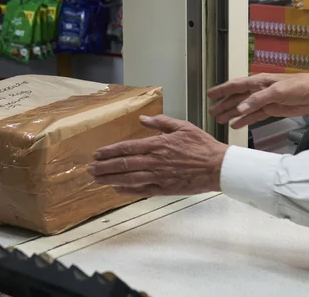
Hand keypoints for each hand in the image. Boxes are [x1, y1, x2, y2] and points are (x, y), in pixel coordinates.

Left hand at [90, 115, 227, 196]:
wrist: (217, 167)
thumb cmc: (202, 146)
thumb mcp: (182, 127)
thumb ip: (161, 122)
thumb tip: (143, 118)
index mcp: (158, 145)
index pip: (128, 148)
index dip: (110, 151)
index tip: (97, 154)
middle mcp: (155, 161)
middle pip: (124, 165)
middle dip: (104, 167)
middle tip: (90, 170)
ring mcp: (159, 177)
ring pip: (129, 179)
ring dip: (111, 179)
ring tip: (97, 180)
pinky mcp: (165, 189)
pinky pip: (142, 190)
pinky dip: (128, 190)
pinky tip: (117, 190)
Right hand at [208, 72, 308, 128]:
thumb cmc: (299, 86)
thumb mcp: (277, 91)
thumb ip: (258, 100)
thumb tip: (240, 108)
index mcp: (258, 82)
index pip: (235, 85)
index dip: (222, 90)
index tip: (210, 94)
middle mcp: (259, 90)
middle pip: (236, 98)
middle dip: (224, 104)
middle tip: (211, 112)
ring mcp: (264, 100)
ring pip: (243, 108)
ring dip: (231, 113)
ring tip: (220, 119)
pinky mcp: (271, 110)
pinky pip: (254, 115)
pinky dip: (244, 120)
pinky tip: (236, 124)